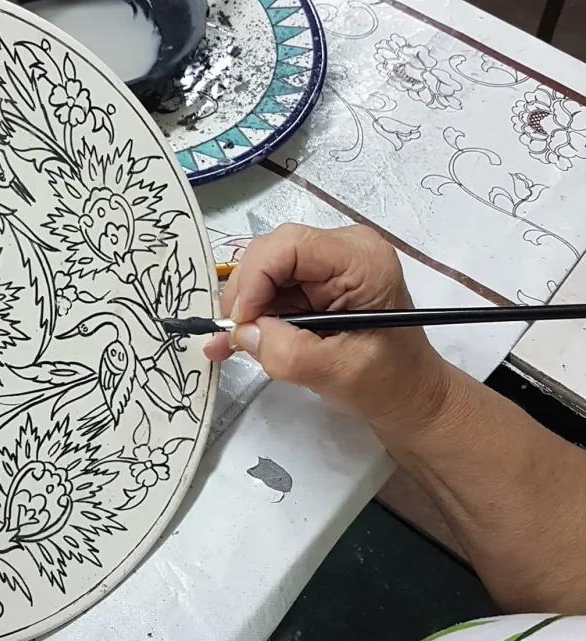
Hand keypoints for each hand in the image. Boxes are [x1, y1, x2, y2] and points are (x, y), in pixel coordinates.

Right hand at [204, 224, 452, 432]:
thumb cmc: (388, 382)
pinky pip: (272, 286)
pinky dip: (253, 313)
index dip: (255, 278)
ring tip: (231, 343)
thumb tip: (243, 333)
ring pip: (266, 269)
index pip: (290, 245)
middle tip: (234, 335)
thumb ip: (288, 352)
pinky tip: (236, 339)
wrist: (410, 394)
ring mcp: (329, 264)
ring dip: (245, 307)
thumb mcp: (338, 372)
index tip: (241, 322)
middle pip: (273, 252)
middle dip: (246, 293)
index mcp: (362, 261)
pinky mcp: (316, 282)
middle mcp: (345, 250)